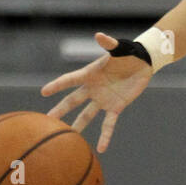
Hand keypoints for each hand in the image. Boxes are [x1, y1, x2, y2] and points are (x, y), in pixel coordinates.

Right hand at [40, 31, 154, 152]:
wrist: (142, 62)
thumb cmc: (128, 52)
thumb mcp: (119, 48)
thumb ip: (109, 43)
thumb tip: (99, 35)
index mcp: (90, 74)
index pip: (69, 80)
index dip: (57, 85)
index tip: (43, 92)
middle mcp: (92, 88)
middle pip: (72, 101)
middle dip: (60, 110)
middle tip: (48, 120)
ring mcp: (102, 99)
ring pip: (86, 115)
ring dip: (78, 126)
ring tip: (68, 137)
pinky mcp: (116, 107)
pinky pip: (109, 124)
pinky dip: (105, 136)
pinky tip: (101, 149)